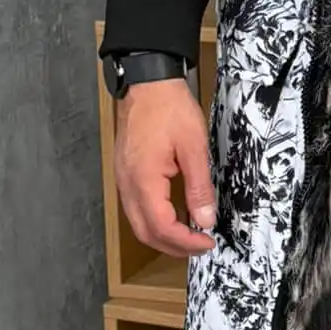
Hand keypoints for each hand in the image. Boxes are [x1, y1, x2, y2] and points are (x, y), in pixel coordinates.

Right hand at [114, 78, 217, 256]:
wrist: (147, 82)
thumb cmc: (169, 108)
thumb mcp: (194, 147)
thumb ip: (199, 187)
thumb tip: (205, 219)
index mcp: (144, 180)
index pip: (162, 227)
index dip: (185, 242)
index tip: (207, 243)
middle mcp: (127, 184)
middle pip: (146, 232)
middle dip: (173, 246)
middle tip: (199, 247)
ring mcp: (123, 179)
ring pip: (138, 222)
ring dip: (163, 235)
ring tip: (190, 236)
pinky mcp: (126, 172)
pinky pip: (136, 207)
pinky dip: (155, 219)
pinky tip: (174, 215)